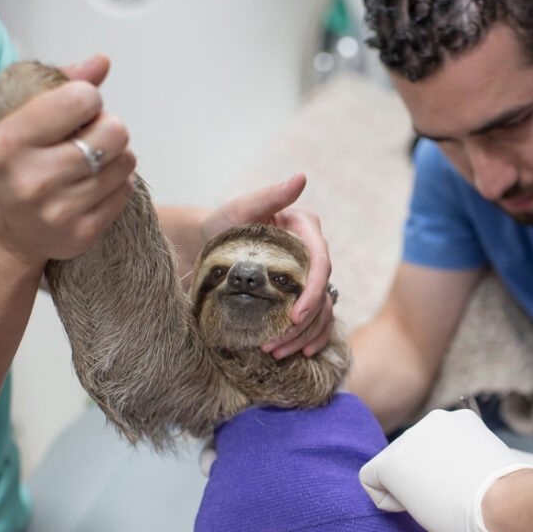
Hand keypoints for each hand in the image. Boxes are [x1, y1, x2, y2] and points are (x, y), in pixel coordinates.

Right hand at [0, 55, 135, 273]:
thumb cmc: (8, 167)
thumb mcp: (13, 120)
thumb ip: (58, 86)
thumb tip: (102, 62)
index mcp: (10, 141)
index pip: (81, 100)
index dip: (89, 98)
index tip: (79, 107)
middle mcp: (34, 178)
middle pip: (114, 132)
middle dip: (109, 126)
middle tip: (92, 134)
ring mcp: (60, 210)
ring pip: (126, 163)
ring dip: (116, 155)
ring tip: (92, 159)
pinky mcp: (82, 233)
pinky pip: (126, 191)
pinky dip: (117, 182)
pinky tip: (94, 183)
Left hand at [201, 173, 333, 357]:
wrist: (208, 244)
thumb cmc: (223, 224)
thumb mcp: (241, 208)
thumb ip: (271, 195)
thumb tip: (301, 177)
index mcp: (306, 230)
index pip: (320, 262)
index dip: (312, 292)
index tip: (295, 316)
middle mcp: (313, 254)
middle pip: (323, 293)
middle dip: (303, 324)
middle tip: (275, 345)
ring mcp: (308, 277)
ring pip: (322, 311)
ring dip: (304, 337)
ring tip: (276, 353)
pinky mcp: (300, 296)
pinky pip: (316, 321)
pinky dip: (310, 339)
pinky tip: (298, 354)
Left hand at [359, 409, 532, 531]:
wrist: (503, 503)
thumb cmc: (504, 497)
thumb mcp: (486, 466)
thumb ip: (462, 460)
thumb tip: (447, 476)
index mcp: (459, 420)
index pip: (432, 449)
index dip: (442, 474)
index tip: (464, 488)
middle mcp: (432, 421)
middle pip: (411, 457)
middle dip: (423, 481)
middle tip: (452, 498)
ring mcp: (411, 439)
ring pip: (393, 470)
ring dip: (409, 491)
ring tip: (441, 500)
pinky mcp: (392, 462)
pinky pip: (371, 482)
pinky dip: (388, 501)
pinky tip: (417, 505)